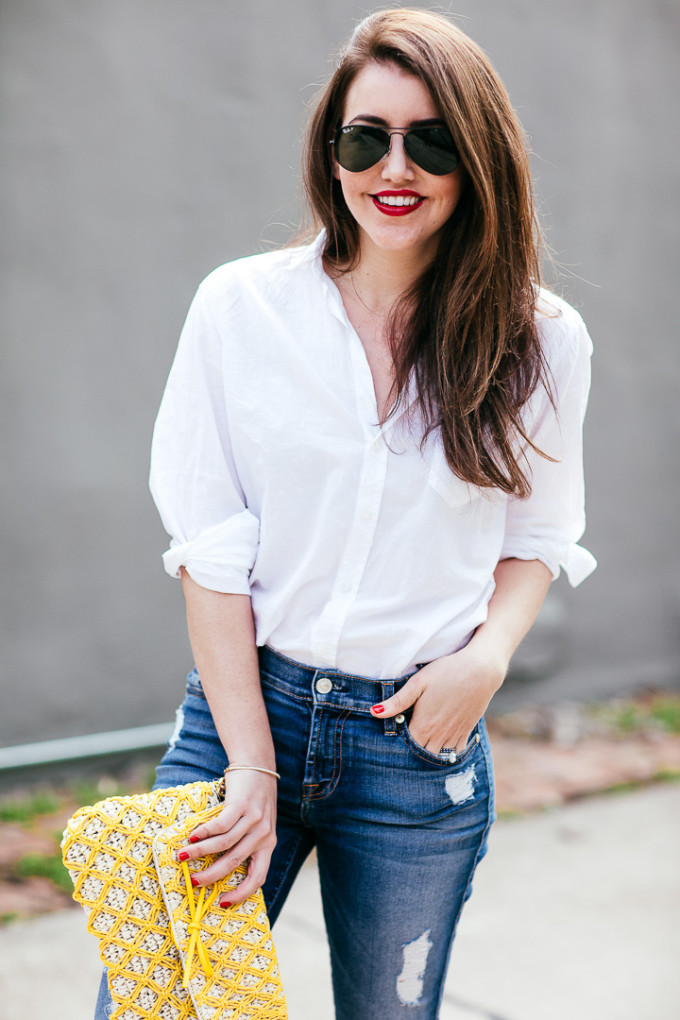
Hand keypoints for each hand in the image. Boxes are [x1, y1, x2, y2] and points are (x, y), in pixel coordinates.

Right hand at [176, 769, 276, 905]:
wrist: (258, 766)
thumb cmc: (254, 799)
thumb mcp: (259, 824)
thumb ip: (248, 843)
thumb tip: (220, 868)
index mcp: (268, 844)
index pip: (258, 877)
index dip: (241, 893)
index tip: (222, 903)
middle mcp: (264, 834)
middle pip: (235, 862)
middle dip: (212, 875)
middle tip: (193, 882)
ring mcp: (254, 819)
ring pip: (224, 844)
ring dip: (200, 852)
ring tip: (183, 856)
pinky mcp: (242, 804)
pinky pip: (221, 825)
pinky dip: (204, 832)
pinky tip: (192, 836)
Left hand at [372, 643, 506, 754]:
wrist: (481, 670)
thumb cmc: (446, 672)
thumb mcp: (418, 683)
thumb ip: (397, 701)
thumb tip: (374, 712)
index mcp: (423, 725)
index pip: (406, 747)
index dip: (398, 744)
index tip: (393, 737)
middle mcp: (439, 735)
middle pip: (421, 755)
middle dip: (413, 751)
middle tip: (406, 742)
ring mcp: (454, 735)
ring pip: (438, 755)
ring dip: (429, 752)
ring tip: (421, 742)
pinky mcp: (466, 731)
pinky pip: (455, 751)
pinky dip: (447, 751)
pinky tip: (441, 741)